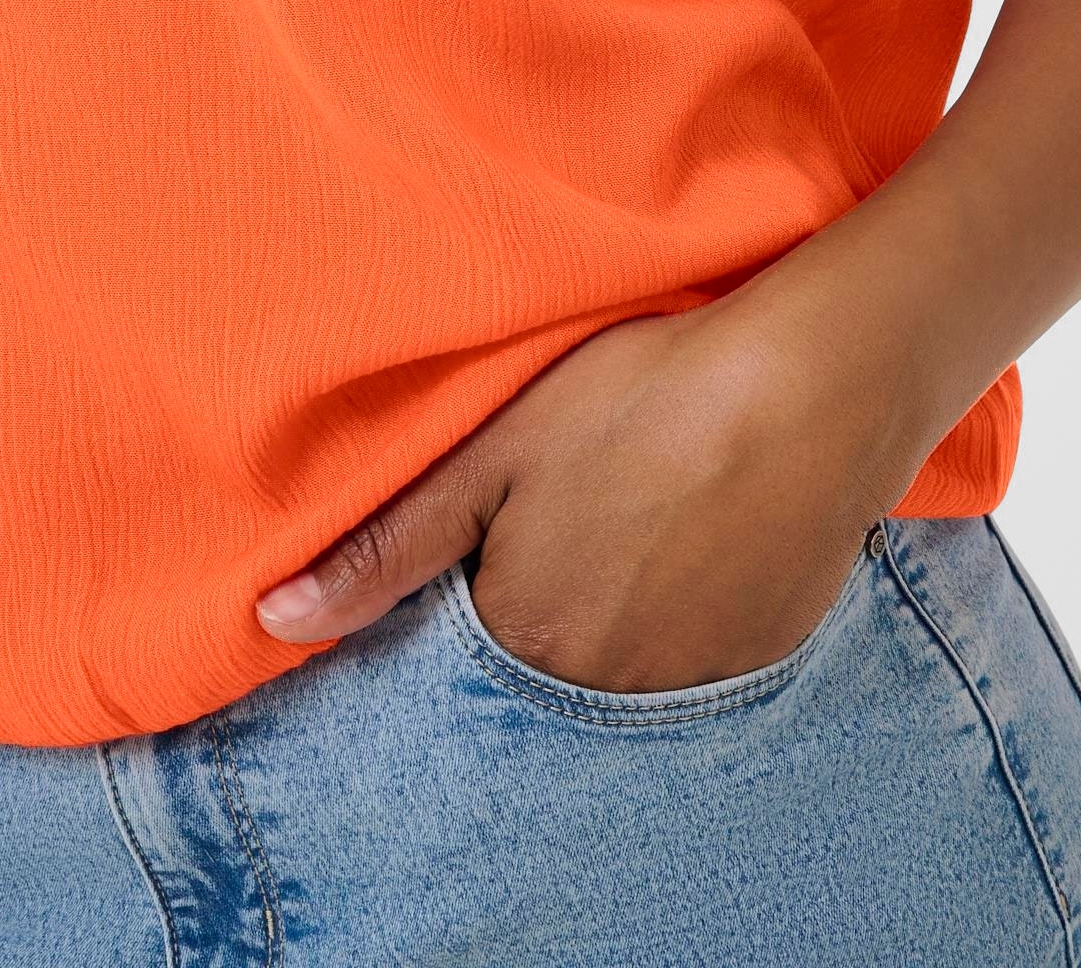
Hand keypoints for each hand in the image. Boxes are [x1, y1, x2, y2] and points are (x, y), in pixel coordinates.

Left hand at [254, 289, 906, 694]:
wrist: (807, 389)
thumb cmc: (637, 402)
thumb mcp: (491, 456)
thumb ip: (383, 549)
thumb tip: (273, 620)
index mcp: (521, 639)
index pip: (454, 652)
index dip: (460, 586)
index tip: (483, 532)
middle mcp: (599, 692)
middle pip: (536, 663)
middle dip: (532, 600)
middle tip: (569, 510)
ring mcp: (688, 685)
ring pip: (616, 665)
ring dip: (607, 610)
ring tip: (631, 512)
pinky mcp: (758, 656)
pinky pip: (692, 656)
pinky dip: (680, 608)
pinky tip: (692, 530)